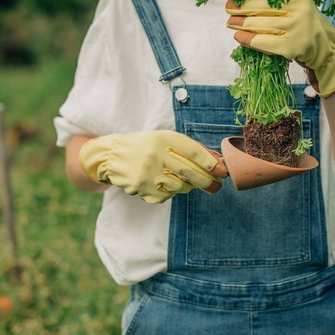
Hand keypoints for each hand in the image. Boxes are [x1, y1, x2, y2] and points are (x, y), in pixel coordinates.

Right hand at [79, 131, 227, 203]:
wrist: (112, 155)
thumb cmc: (146, 146)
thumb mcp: (166, 140)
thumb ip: (191, 149)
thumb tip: (218, 161)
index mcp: (163, 138)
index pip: (193, 151)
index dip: (210, 162)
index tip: (222, 171)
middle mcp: (154, 154)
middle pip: (188, 172)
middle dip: (207, 181)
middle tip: (217, 186)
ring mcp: (146, 173)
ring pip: (179, 186)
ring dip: (187, 187)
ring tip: (183, 181)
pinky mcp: (140, 188)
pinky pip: (166, 196)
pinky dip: (170, 192)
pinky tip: (163, 183)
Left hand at [224, 0, 334, 97]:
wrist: (325, 49)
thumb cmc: (304, 23)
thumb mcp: (297, 4)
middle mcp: (300, 10)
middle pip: (261, 6)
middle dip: (240, 6)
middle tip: (228, 7)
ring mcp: (296, 29)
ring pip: (258, 24)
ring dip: (239, 23)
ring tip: (230, 22)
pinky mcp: (291, 48)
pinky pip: (261, 42)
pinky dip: (247, 39)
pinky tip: (238, 36)